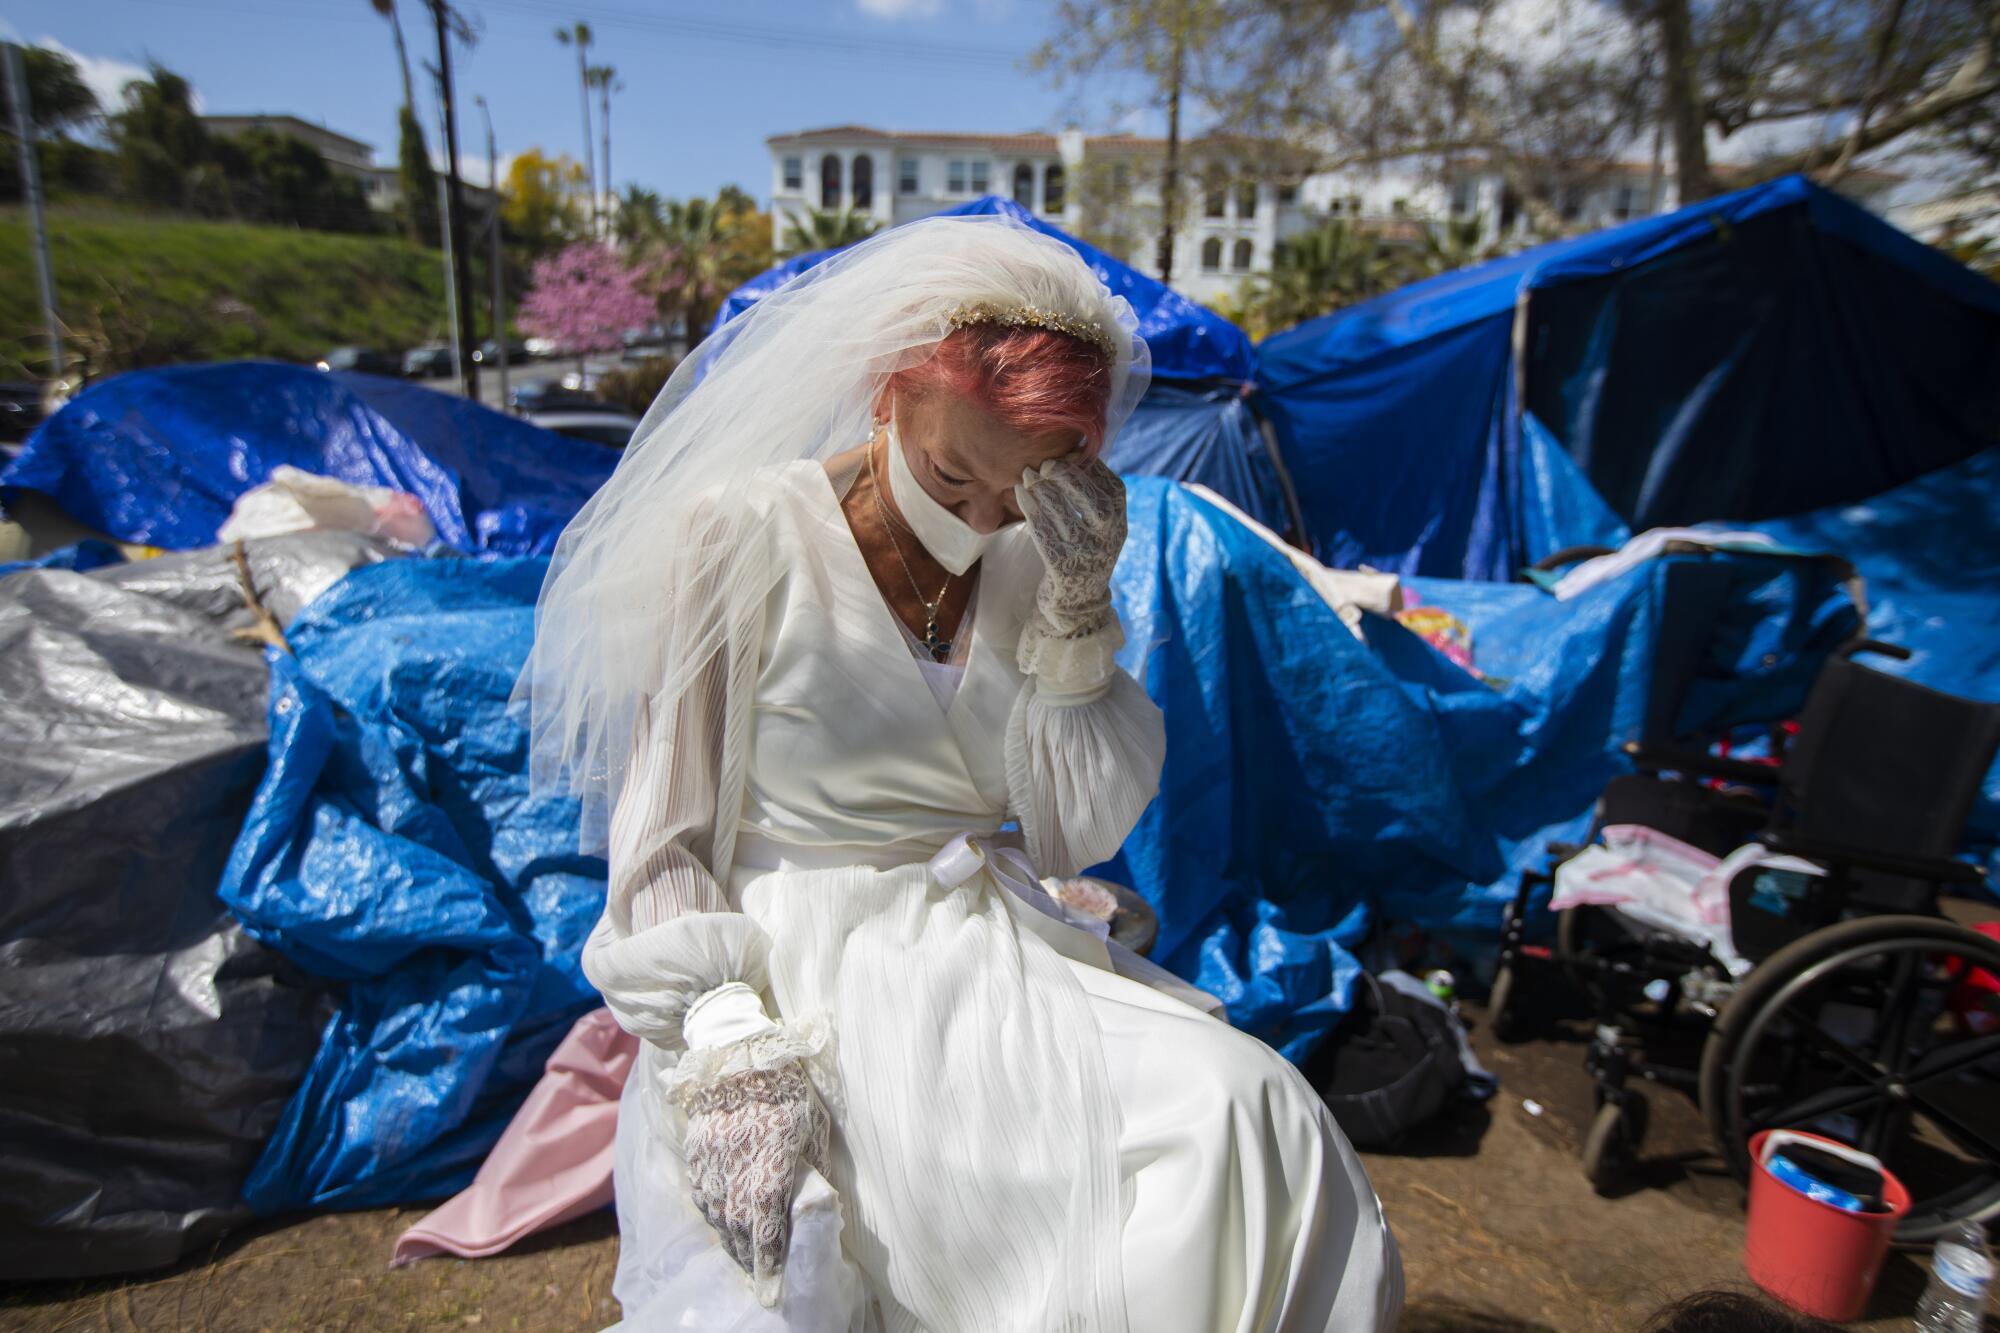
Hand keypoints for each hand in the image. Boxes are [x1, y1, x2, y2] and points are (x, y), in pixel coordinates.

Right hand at [682, 1059, 831, 1306]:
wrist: (738, 1053)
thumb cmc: (786, 1090)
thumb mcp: (811, 1129)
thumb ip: (812, 1170)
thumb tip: (818, 1203)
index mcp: (768, 1168)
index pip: (768, 1230)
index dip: (770, 1263)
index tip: (774, 1288)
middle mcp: (734, 1173)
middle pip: (739, 1231)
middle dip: (751, 1260)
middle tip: (762, 1279)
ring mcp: (710, 1165)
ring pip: (717, 1218)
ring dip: (731, 1243)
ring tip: (745, 1258)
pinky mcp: (696, 1155)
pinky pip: (703, 1198)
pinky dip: (715, 1217)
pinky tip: (725, 1225)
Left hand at [1016, 454, 1126, 639]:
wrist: (1075, 604)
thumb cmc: (1083, 554)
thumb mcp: (1098, 528)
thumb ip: (1091, 497)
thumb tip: (1071, 453)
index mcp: (1121, 525)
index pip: (1113, 488)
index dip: (1089, 467)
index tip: (1068, 454)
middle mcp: (1109, 541)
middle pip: (1094, 503)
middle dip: (1068, 477)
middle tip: (1045, 465)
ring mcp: (1088, 557)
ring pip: (1065, 517)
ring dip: (1043, 491)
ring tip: (1027, 475)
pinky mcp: (1063, 569)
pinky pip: (1045, 534)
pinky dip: (1031, 510)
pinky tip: (1021, 495)